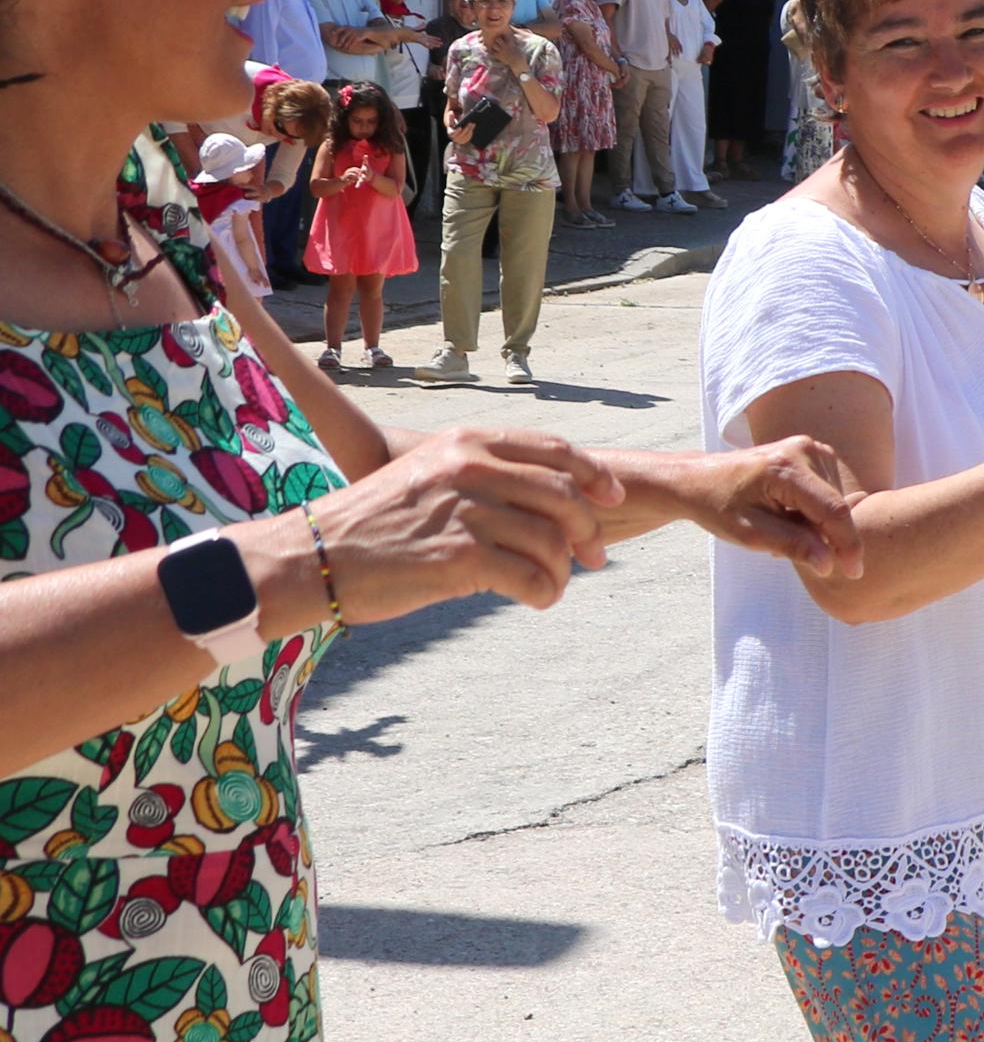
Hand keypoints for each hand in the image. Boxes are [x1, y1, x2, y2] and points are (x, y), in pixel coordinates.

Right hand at [305, 426, 627, 615]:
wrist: (312, 557)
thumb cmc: (374, 522)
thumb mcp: (430, 475)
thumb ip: (486, 477)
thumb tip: (553, 499)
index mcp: (466, 441)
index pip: (555, 450)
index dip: (595, 475)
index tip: (614, 500)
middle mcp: (470, 467)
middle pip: (565, 495)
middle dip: (588, 528)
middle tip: (595, 556)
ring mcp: (467, 510)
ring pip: (553, 541)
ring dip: (563, 569)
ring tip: (551, 585)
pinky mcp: (461, 557)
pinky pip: (532, 577)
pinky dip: (545, 592)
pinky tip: (537, 600)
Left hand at [602, 439, 866, 575]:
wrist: (698, 478)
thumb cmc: (718, 505)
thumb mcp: (749, 533)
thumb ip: (792, 546)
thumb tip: (829, 564)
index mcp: (787, 468)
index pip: (833, 510)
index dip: (848, 544)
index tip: (854, 573)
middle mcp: (805, 449)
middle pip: (836, 506)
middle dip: (823, 534)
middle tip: (783, 545)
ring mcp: (811, 447)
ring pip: (836, 500)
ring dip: (817, 523)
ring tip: (781, 526)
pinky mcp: (814, 452)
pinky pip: (829, 491)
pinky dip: (815, 510)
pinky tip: (789, 513)